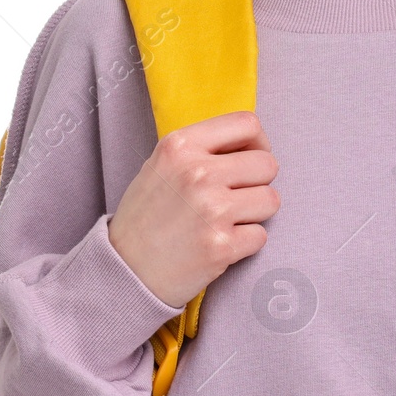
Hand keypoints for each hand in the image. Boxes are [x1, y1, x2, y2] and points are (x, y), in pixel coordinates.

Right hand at [107, 111, 280, 308]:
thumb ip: (203, 150)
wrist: (124, 271)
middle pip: (267, 164)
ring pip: (271, 200)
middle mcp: (197, 173)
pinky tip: (218, 244)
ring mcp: (212, 210)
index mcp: (180, 146)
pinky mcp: (222, 246)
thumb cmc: (147, 217)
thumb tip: (255, 145)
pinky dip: (245, 243)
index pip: (247, 124)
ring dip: (254, 214)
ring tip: (224, 222)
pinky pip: (261, 236)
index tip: (249, 161)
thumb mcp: (162, 166)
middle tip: (233, 198)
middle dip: (257, 183)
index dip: (258, 143)